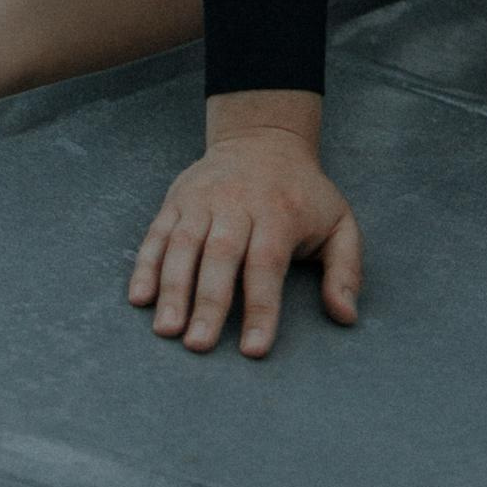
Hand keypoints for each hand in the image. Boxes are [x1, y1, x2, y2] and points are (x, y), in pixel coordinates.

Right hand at [129, 117, 360, 357]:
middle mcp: (238, 203)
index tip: (253, 350)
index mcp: (279, 212)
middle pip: (220, 255)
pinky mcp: (177, 199)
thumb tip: (345, 316)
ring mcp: (203, 199)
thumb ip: (346, 270)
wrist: (263, 137)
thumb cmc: (303, 193)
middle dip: (209, 302)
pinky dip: (146, 264)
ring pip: (183, 243)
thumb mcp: (340, 222)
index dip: (260, 307)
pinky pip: (157, 233)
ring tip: (167, 329)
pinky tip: (140, 298)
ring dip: (172, 287)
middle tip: (198, 345)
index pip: (267, 264)